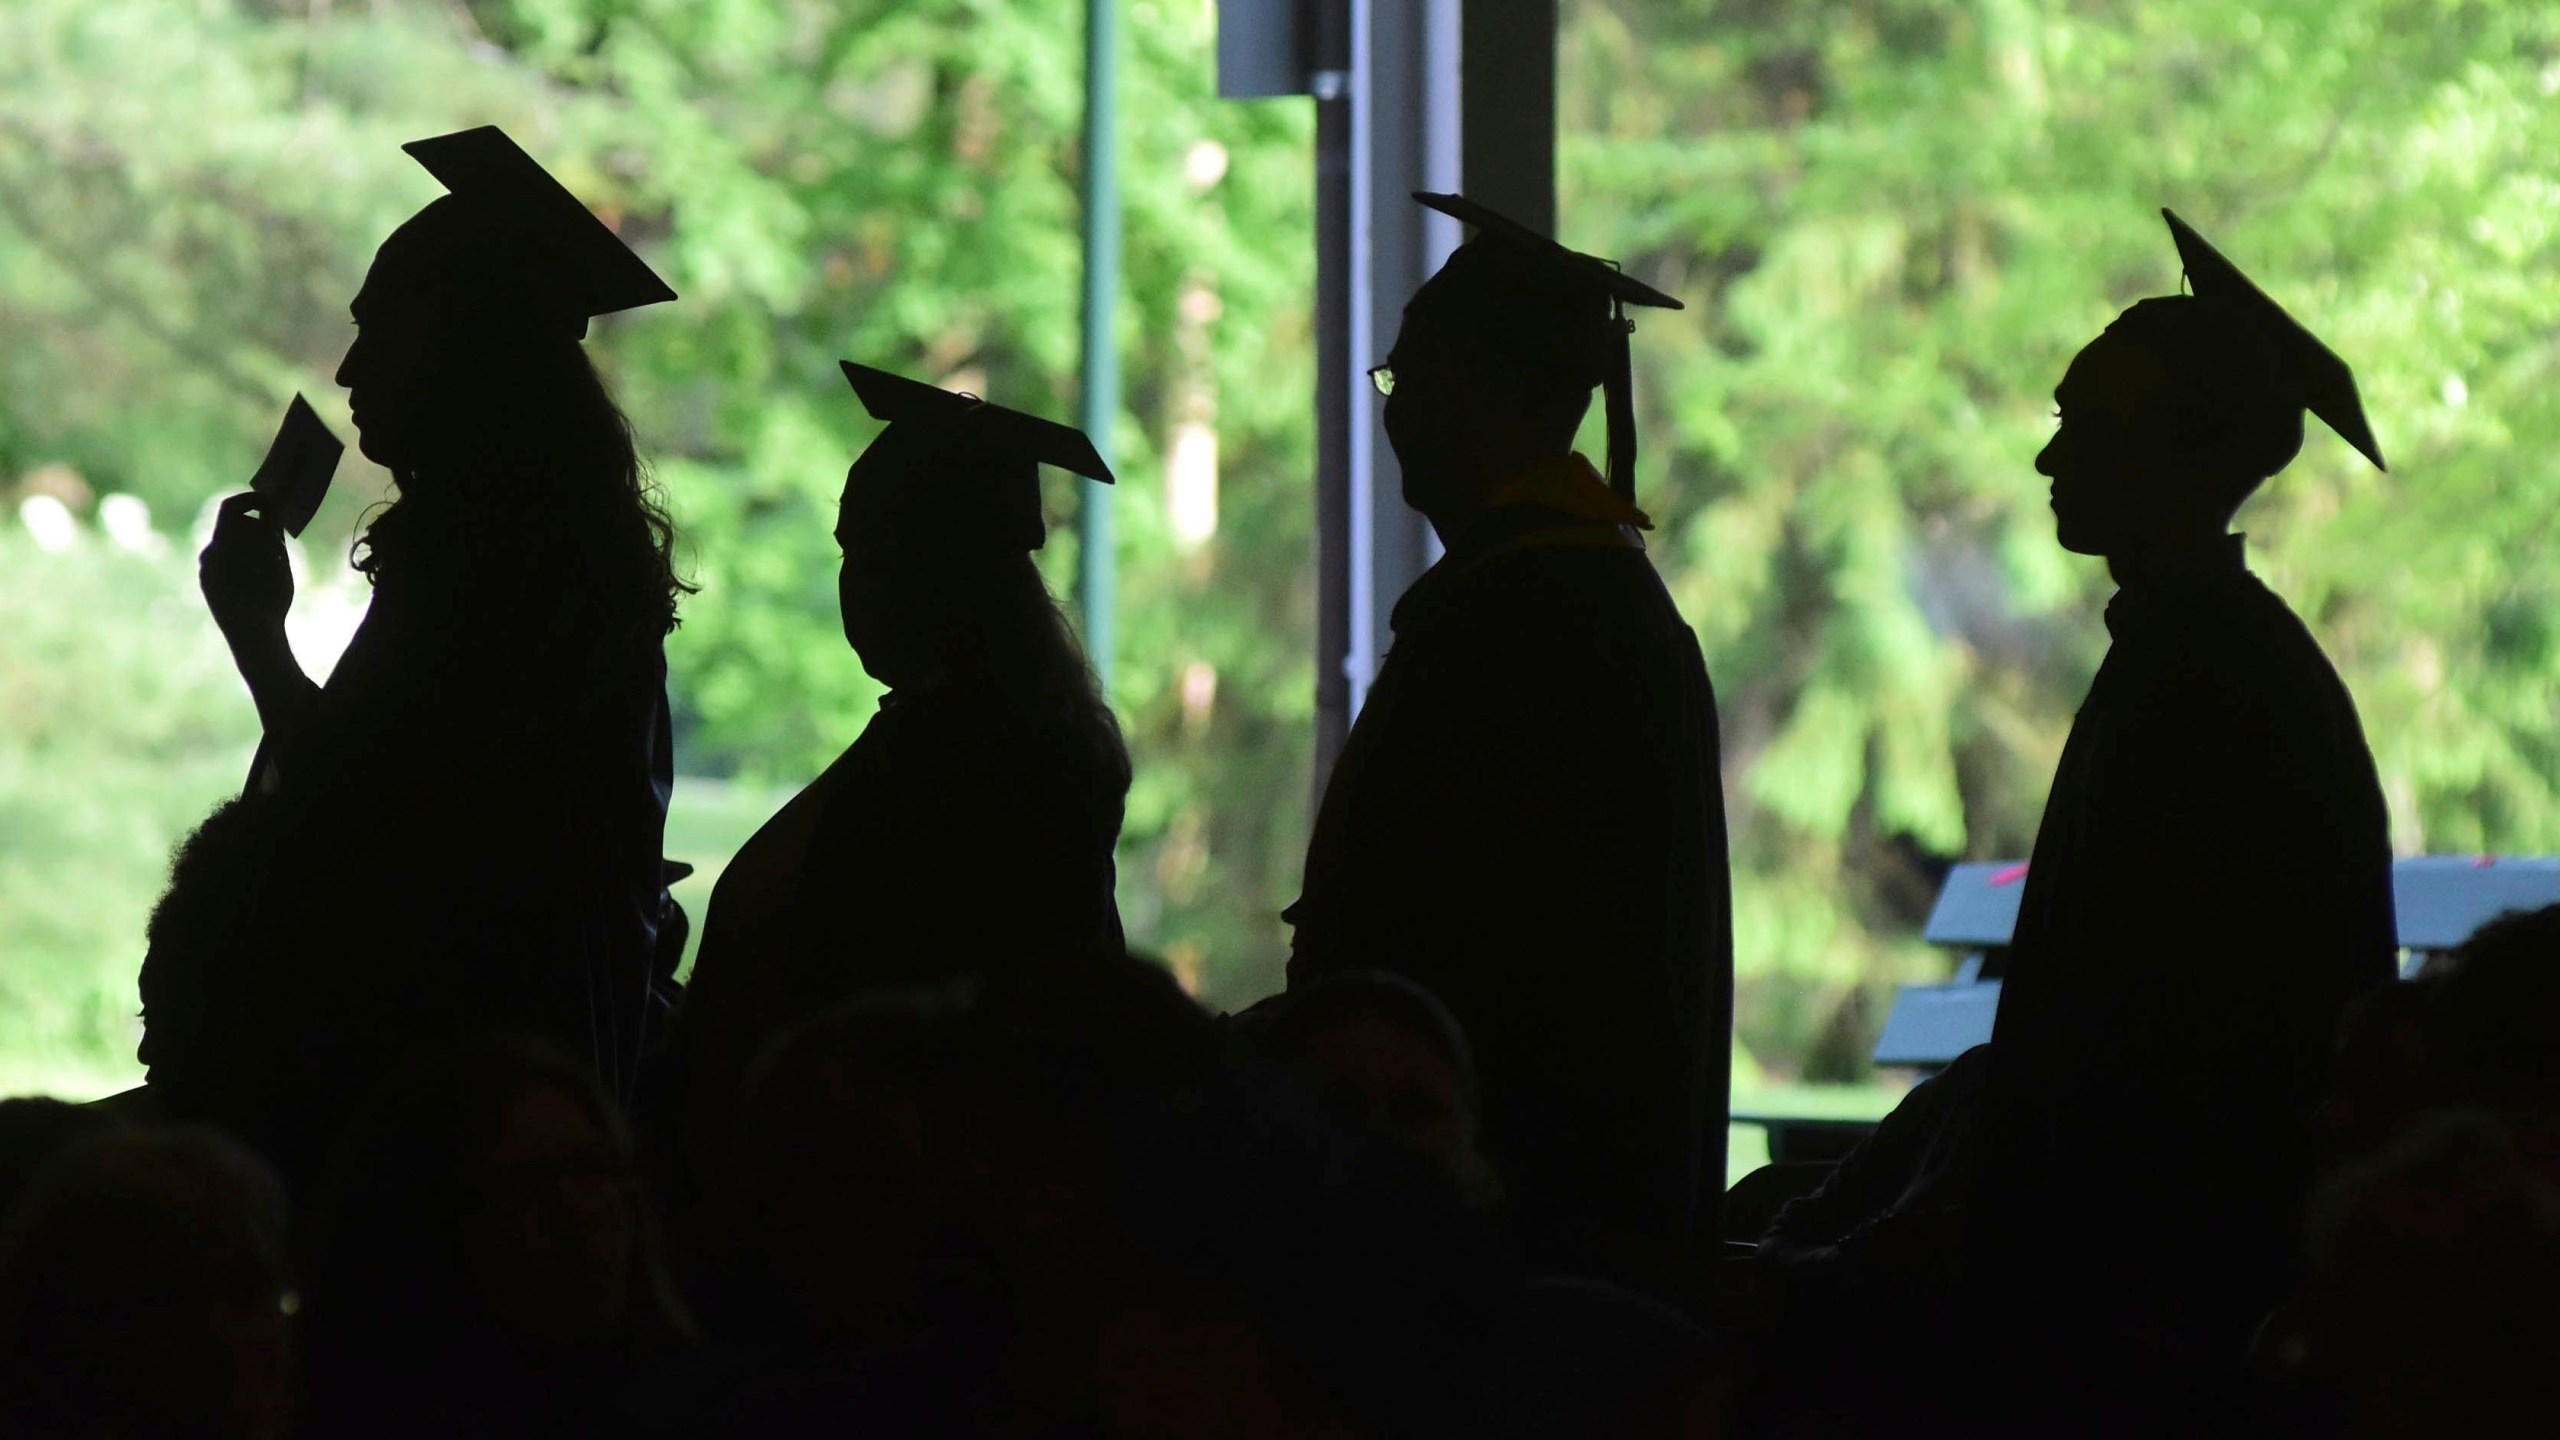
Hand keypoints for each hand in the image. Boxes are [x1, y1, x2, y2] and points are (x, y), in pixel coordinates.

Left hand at [199, 492, 292, 647]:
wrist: (253, 635)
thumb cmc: (270, 595)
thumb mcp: (278, 559)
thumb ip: (271, 531)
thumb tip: (270, 509)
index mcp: (223, 542)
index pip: (231, 506)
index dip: (251, 499)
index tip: (270, 502)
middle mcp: (209, 552)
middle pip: (232, 526)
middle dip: (254, 526)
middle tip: (277, 538)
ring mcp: (206, 570)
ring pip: (229, 546)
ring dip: (249, 545)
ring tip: (270, 563)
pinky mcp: (208, 585)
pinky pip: (224, 563)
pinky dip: (241, 562)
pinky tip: (257, 580)